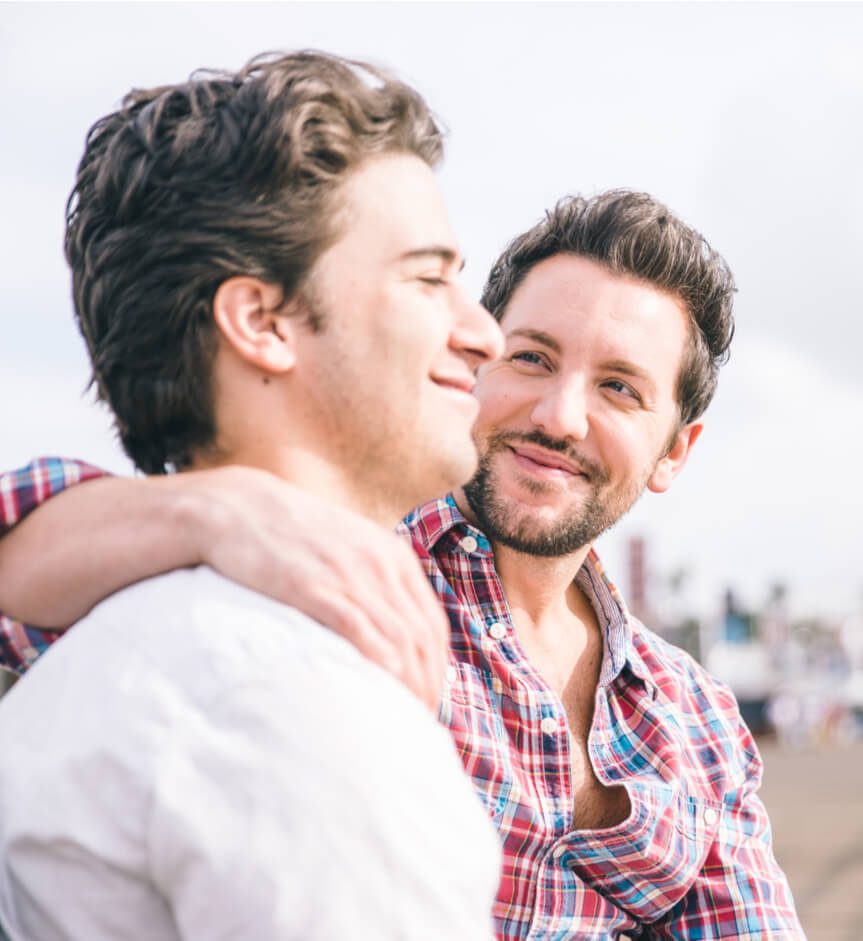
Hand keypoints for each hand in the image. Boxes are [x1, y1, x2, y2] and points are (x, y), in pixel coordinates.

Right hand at [178, 466, 448, 710]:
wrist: (236, 508)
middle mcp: (382, 565)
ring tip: (396, 723)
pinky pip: (359, 633)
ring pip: (398, 642)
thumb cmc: (289, 536)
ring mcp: (350, 575)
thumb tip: (385, 632)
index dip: (437, 670)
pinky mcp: (315, 587)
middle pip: (423, 640)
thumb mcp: (346, 548)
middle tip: (416, 724)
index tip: (427, 702)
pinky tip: (376, 694)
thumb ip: (371, 581)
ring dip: (405, 688)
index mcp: (394, 557)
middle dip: (427, 688)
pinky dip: (376, 667)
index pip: (434, 624)